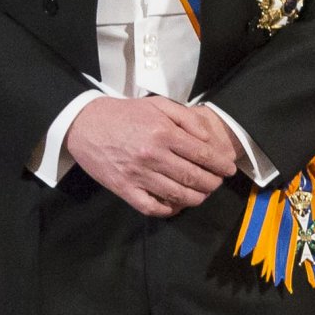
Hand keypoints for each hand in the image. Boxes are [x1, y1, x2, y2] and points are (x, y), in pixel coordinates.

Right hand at [66, 97, 240, 216]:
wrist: (84, 124)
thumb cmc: (125, 114)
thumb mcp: (157, 105)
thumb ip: (186, 118)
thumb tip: (207, 138)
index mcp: (163, 133)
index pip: (203, 155)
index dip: (220, 165)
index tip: (229, 170)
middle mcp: (153, 155)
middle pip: (194, 178)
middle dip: (212, 183)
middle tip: (217, 182)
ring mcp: (138, 175)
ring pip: (178, 195)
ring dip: (197, 198)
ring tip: (202, 194)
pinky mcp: (125, 189)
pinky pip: (152, 207)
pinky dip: (169, 210)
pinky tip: (176, 204)